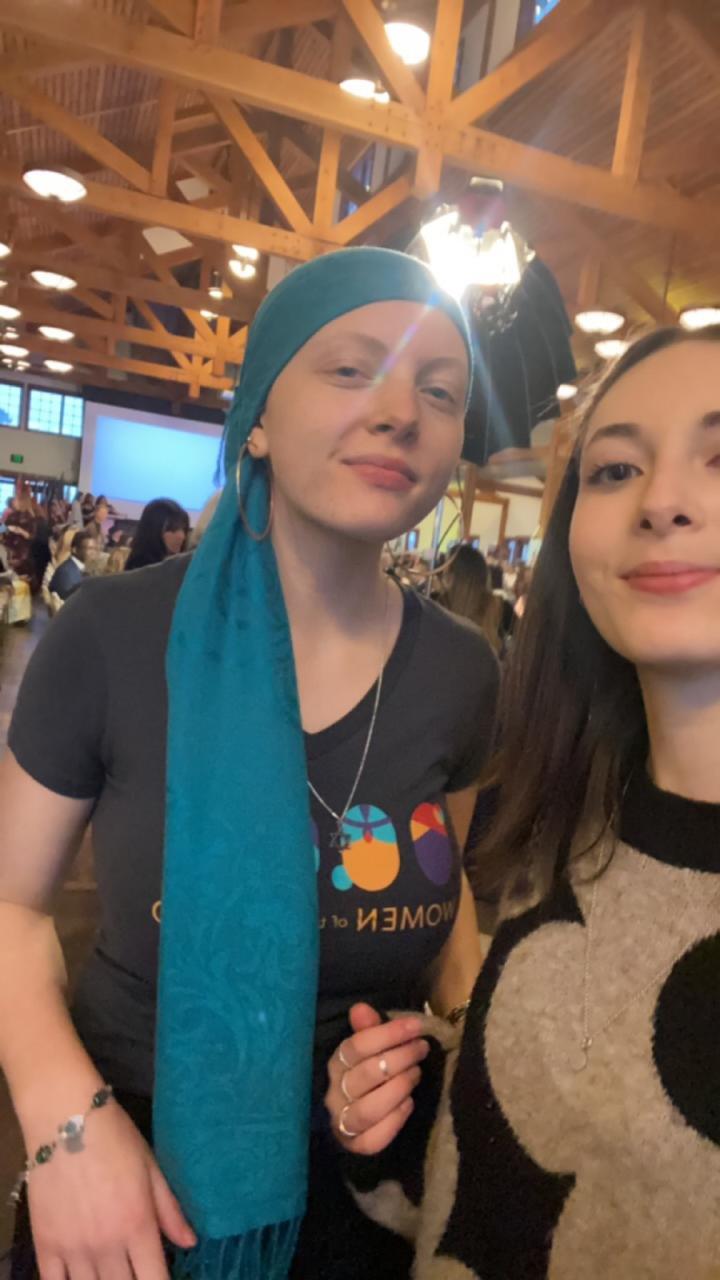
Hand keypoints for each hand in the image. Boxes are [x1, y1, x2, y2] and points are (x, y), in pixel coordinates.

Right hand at [27, 1099, 195, 1279]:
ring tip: (110, 1271)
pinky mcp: (45, 1244)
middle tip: (134, 1269)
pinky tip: (78, 1276)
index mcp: (138, 1225)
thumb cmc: (115, 1137)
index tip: (159, 1277)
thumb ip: (169, 1209)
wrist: (65, 1119)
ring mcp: (73, 1248)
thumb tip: (190, 1242)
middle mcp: (107, 1244)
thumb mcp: (151, 1167)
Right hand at [325, 1004, 429, 1156]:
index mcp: (336, 1063)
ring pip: (369, 1108)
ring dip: (399, 1089)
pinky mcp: (355, 1145)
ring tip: (416, 1075)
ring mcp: (343, 1121)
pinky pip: (374, 1138)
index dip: (389, 1034)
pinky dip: (395, 1120)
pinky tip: (408, 1104)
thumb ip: (367, 1029)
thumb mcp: (368, 1048)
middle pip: (367, 1075)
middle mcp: (335, 1092)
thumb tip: (360, 1008)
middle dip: (401, 1059)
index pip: (357, 1046)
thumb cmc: (368, 1074)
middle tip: (421, 1049)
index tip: (417, 1027)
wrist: (357, 1118)